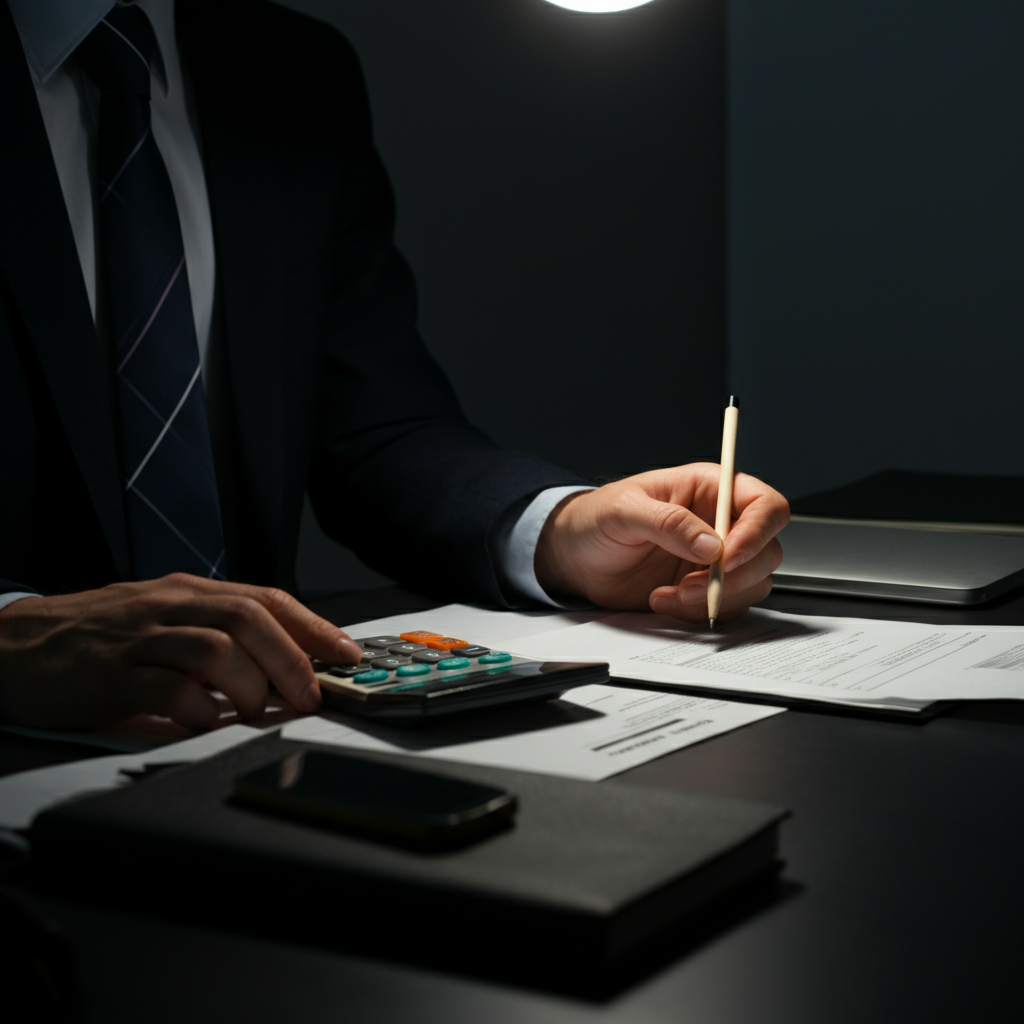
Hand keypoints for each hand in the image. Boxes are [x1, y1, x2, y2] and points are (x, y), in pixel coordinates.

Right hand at [0, 574, 362, 730]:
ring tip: (258, 710)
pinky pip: (166, 690)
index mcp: (189, 591)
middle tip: (310, 694)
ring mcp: (138, 638)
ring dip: (250, 684)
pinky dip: (198, 709)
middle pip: (248, 619)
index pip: (266, 598)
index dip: (314, 626)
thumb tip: (288, 661)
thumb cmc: (100, 635)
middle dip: (292, 659)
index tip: (348, 654)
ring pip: (213, 648)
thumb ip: (217, 633)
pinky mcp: (109, 676)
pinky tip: (207, 721)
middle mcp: (169, 606)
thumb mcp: (164, 619)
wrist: (14, 644)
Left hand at [534, 465, 788, 623]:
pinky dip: (698, 612)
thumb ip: (667, 522)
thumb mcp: (623, 509)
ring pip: (753, 584)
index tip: (726, 557)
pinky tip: (662, 600)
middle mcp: (721, 524)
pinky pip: (727, 608)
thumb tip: (710, 543)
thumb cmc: (595, 519)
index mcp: (710, 489)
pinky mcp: (704, 589)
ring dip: (714, 598)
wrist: (575, 557)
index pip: (765, 505)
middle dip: (732, 576)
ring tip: (668, 593)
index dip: (757, 532)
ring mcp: (715, 560)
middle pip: (768, 551)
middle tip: (691, 585)